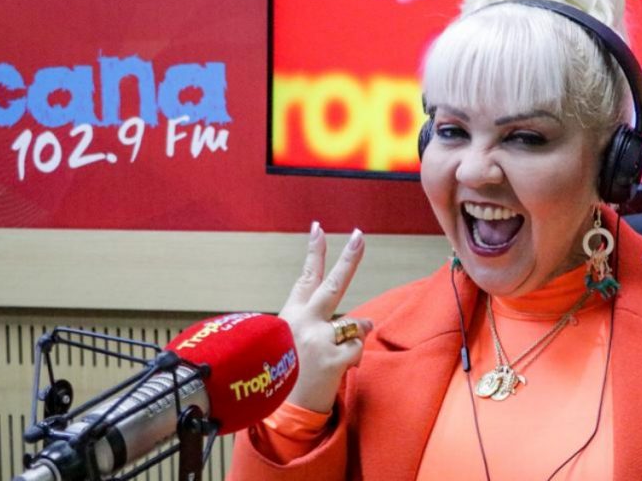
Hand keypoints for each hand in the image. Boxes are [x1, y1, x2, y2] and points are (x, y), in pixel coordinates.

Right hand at [280, 222, 372, 413]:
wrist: (280, 413)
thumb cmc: (285, 376)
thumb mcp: (287, 343)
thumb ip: (316, 325)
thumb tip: (361, 321)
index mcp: (290, 316)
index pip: (304, 277)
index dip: (314, 252)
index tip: (319, 227)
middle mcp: (304, 322)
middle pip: (333, 284)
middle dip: (349, 258)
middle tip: (360, 235)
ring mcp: (318, 339)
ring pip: (356, 323)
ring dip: (353, 338)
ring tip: (332, 357)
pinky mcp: (333, 358)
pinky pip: (358, 349)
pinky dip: (353, 359)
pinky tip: (335, 371)